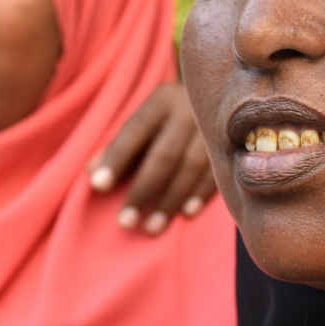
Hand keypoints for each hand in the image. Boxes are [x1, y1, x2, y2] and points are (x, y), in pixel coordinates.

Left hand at [87, 81, 216, 234]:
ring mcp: (214, 128)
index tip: (98, 186)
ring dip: (170, 200)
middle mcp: (189, 110)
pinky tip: (186, 214)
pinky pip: (217, 174)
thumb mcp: (143, 123)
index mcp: (161, 101)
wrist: (222, 98)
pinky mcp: (233, 146)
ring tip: (152, 227)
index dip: (116, 159)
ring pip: (190, 167)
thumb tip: (91, 173)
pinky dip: (200, 195)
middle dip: (143, 190)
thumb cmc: (168, 119)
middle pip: (164, 154)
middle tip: (125, 222)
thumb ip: (118, 147)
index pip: (134, 130)